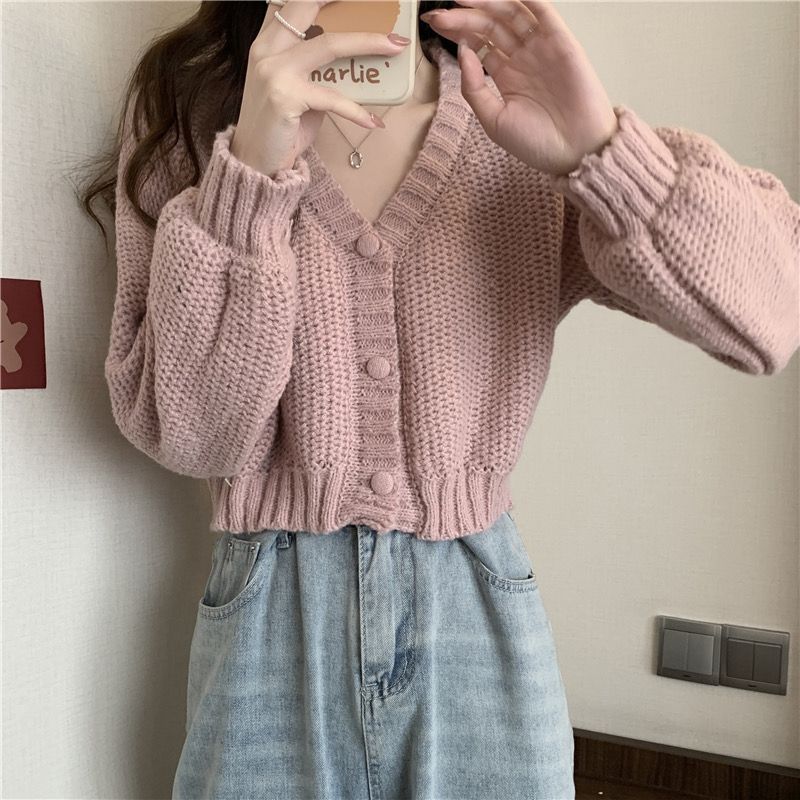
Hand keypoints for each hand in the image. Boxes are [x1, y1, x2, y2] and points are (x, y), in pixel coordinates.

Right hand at [232, 0, 409, 177]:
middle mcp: (267, 51)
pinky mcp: (285, 98)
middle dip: (349, 3)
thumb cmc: (281, 128)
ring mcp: (274, 72)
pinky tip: (374, 122)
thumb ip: (316, 71)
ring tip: (395, 47)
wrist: (255, 164)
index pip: (293, 3)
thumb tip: (353, 62)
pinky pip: (332, 98)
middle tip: (383, 10)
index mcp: (267, 43)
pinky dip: (356, 111)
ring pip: (329, 44)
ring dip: (368, 42)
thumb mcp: (297, 91)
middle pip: (309, 6)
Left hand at [421, 0, 619, 175]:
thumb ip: (473, 88)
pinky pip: (542, 11)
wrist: (575, 152)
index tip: (434, 23)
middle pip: (490, 26)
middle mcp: (522, 58)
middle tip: (439, 12)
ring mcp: (541, 48)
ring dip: (487, 2)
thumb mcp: (493, 119)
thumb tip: (461, 51)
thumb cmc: (537, 143)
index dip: (457, 31)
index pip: (478, 43)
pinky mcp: (561, 42)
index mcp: (506, 76)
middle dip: (463, 16)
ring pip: (511, 14)